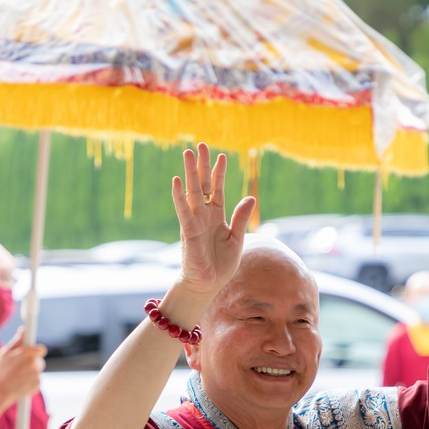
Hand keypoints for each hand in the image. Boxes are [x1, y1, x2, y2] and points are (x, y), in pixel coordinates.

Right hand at [0, 328, 45, 414]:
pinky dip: (30, 381)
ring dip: (31, 372)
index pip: (42, 349)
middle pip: (39, 361)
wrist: (0, 391)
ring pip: (37, 371)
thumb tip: (24, 330)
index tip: (33, 352)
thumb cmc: (1, 370)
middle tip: (21, 366)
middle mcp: (35, 364)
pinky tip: (20, 383)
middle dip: (32, 362)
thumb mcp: (6, 353)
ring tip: (18, 376)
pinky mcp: (37, 385)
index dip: (37, 351)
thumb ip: (17, 341)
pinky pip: (36, 381)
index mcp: (28, 354)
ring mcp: (37, 375)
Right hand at [169, 143, 256, 296]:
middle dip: (202, 165)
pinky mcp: (188, 231)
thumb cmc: (221, 265)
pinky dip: (179, 196)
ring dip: (190, 172)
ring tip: (187, 152)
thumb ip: (241, 218)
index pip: (217, 189)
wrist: (208, 284)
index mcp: (217, 216)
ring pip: (192, 192)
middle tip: (200, 144)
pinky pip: (183, 210)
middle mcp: (204, 215)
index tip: (222, 156)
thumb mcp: (236, 239)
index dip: (220, 173)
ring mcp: (195, 221)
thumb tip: (251, 197)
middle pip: (203, 185)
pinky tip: (177, 180)